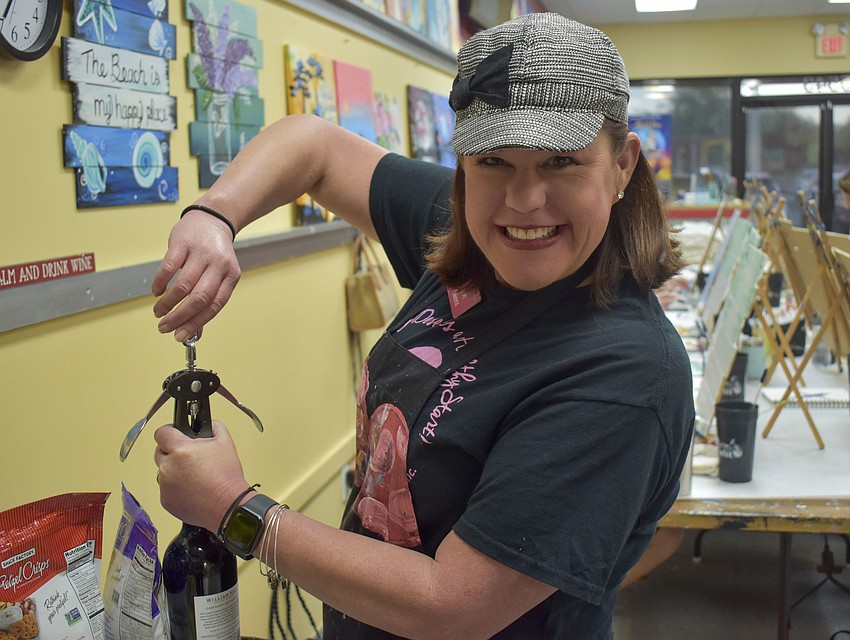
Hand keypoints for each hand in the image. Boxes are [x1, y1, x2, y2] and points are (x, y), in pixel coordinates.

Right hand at [152, 211, 241, 340]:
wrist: (212, 219)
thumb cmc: (214, 253)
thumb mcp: (218, 276)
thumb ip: (208, 302)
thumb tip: (194, 332)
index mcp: (231, 277)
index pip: (214, 306)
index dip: (196, 323)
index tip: (181, 336)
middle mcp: (218, 265)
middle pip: (199, 298)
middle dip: (179, 317)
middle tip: (164, 327)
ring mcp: (201, 253)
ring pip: (183, 285)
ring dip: (167, 303)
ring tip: (158, 311)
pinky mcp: (183, 243)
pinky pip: (169, 267)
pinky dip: (160, 283)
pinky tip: (156, 291)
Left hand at [154, 420, 249, 531]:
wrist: (227, 505)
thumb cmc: (226, 477)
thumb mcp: (226, 442)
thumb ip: (214, 427)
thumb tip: (208, 423)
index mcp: (180, 449)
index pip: (161, 433)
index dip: (169, 432)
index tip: (174, 434)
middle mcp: (168, 467)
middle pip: (159, 452)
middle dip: (172, 452)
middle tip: (189, 458)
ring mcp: (165, 485)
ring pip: (163, 472)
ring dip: (173, 471)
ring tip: (193, 476)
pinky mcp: (165, 500)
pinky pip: (166, 489)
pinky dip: (175, 488)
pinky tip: (192, 489)